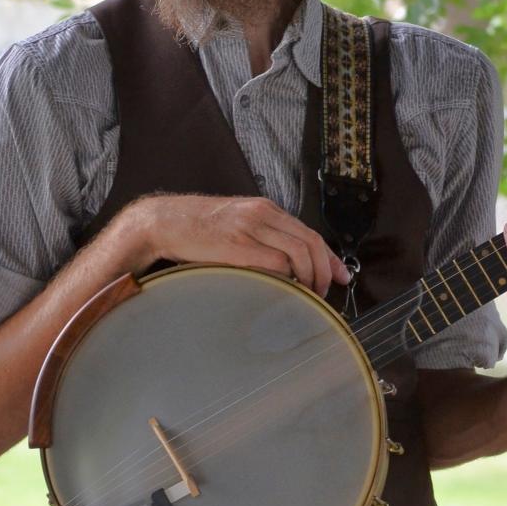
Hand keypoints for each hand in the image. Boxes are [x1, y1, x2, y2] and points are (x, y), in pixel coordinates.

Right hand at [123, 193, 350, 297]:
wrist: (165, 221)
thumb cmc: (199, 230)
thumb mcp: (238, 225)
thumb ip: (263, 238)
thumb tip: (289, 266)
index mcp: (265, 209)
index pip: (310, 232)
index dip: (330, 257)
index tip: (341, 276)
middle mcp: (262, 215)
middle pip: (311, 242)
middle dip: (324, 271)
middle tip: (324, 293)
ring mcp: (250, 228)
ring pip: (299, 252)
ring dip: (309, 278)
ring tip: (306, 296)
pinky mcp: (237, 246)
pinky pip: (275, 263)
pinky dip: (287, 279)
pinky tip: (285, 291)